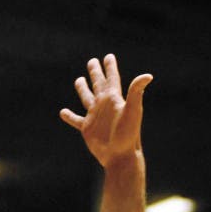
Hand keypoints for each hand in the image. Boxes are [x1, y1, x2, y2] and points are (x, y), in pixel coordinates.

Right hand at [59, 53, 152, 167]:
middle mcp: (104, 105)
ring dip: (83, 89)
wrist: (119, 155)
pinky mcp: (87, 128)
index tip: (108, 56)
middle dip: (96, 73)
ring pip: (87, 98)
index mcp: (114, 99)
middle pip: (98, 84)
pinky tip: (63, 112)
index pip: (112, 79)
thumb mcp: (132, 110)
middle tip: (92, 61)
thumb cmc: (128, 134)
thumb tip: (148, 75)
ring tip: (79, 80)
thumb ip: (136, 92)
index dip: (110, 67)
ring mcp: (95, 116)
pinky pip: (76, 119)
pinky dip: (69, 116)